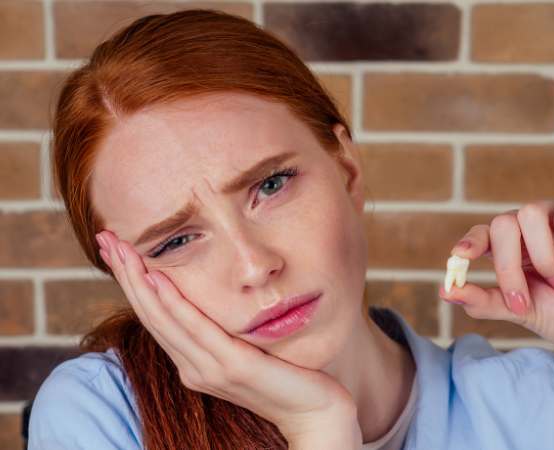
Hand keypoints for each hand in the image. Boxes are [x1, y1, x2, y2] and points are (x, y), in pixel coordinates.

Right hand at [95, 230, 359, 442]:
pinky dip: (174, 304)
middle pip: (150, 313)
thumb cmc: (283, 376)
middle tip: (104, 239)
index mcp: (193, 361)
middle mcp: (193, 366)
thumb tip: (208, 300)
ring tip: (120, 250)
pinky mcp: (234, 366)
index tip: (115, 249)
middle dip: (125, 274)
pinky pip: (197, 330)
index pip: (154, 316)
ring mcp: (211, 368)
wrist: (314, 412)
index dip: (131, 282)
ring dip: (139, 282)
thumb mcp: (243, 348)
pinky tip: (158, 279)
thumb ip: (221, 330)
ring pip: (164, 319)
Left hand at [439, 194, 553, 364]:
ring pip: (530, 214)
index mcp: (513, 247)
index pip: (485, 232)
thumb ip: (484, 301)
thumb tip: (444, 291)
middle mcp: (534, 228)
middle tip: (524, 299)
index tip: (460, 256)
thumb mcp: (521, 310)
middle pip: (503, 223)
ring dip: (543, 259)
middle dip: (508, 265)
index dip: (471, 240)